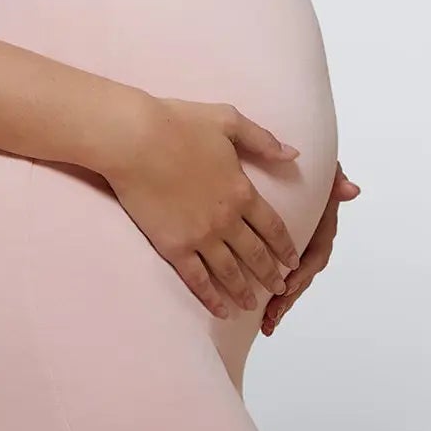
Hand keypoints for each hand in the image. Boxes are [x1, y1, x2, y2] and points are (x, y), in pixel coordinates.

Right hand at [104, 98, 304, 319]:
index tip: (292, 261)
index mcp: (242, 190)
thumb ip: (263, 139)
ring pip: (230, 272)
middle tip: (279, 288)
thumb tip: (294, 154)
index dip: (284, 247)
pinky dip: (211, 297)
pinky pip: (197, 279)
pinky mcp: (173, 246)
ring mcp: (201, 236)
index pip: (272, 227)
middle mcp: (227, 219)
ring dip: (243, 291)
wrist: (135, 138)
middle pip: (255, 254)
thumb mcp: (229, 120)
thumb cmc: (178, 123)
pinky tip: (220, 310)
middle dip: (270, 274)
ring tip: (251, 305)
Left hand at [260, 162, 360, 336]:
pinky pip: (279, 276)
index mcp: (322, 226)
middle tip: (272, 315)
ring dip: (280, 304)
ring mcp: (298, 250)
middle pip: (304, 276)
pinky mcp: (282, 253)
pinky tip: (259, 316)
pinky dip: (271, 296)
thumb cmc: (313, 169)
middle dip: (289, 298)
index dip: (303, 271)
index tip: (288, 284)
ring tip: (266, 325)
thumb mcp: (325, 171)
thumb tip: (352, 191)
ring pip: (292, 282)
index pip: (316, 253)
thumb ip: (336, 181)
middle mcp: (312, 242)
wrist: (300, 165)